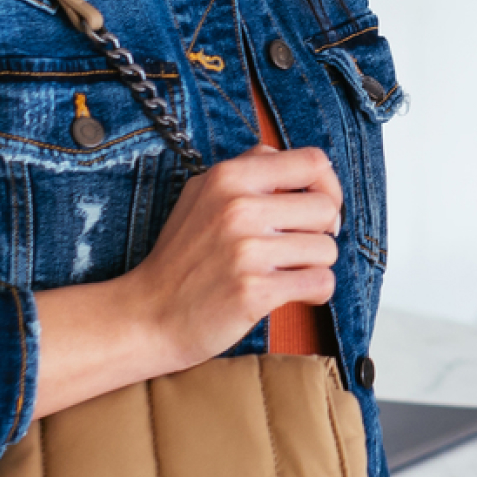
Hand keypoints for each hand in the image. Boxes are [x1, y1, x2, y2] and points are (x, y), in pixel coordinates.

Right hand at [132, 146, 343, 373]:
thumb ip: (249, 171)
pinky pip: (320, 283)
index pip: (312, 162)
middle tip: (299, 247)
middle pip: (326, 208)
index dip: (328, 185)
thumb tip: (308, 167)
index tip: (318, 207)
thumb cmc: (181, 257)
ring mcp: (246, 251)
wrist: (148, 315)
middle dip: (321, 232)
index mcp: (228, 177)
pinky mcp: (254, 291)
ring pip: (326, 249)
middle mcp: (238, 208)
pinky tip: (292, 293)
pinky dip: (315, 292)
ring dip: (315, 265)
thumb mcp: (202, 194)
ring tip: (287, 272)